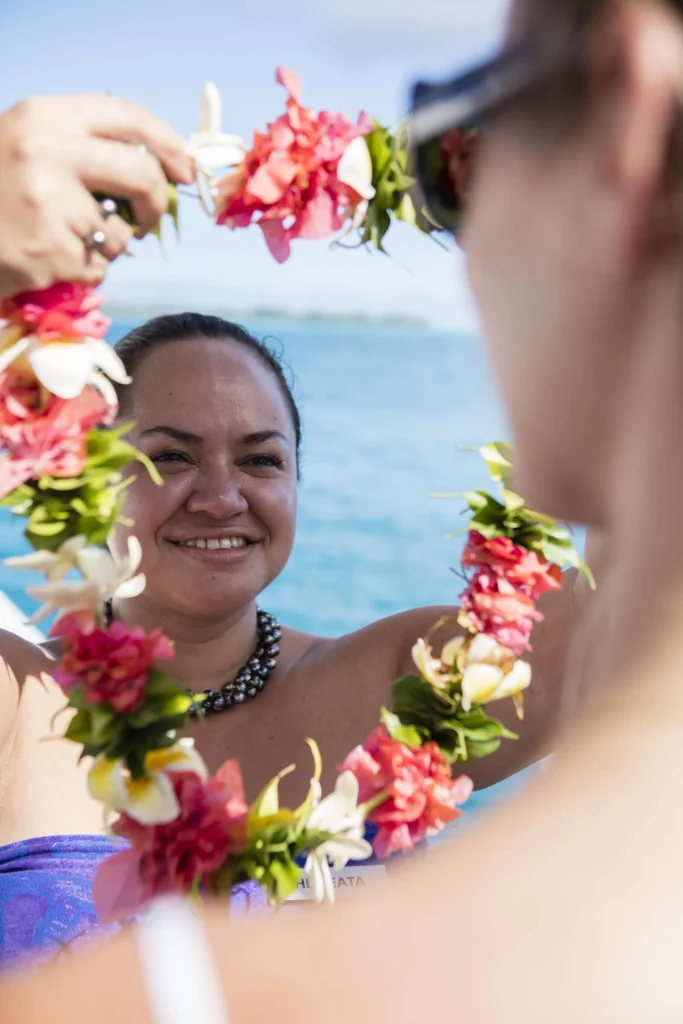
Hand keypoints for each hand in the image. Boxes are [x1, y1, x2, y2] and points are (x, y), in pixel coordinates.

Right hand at [0, 94, 194, 298]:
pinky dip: (83, 271)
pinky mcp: (52, 252)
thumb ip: (83, 148)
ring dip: (104, 246)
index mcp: (44, 116)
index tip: (184, 169)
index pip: (126, 116)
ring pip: (119, 233)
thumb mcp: (29, 147)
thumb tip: (158, 169)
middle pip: (140, 175)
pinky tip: (48, 261)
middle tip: (146, 221)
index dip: (165, 143)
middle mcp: (48, 152)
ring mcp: (50, 204)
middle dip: (154, 204)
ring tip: (61, 239)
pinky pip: (98, 268)